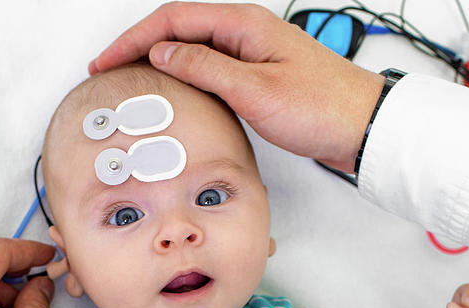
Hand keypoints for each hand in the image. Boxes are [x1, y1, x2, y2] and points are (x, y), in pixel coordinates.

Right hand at [90, 1, 384, 172]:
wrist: (362, 127)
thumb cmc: (320, 107)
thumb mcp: (254, 90)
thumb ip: (206, 68)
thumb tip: (163, 52)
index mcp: (243, 24)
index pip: (173, 20)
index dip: (133, 38)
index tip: (106, 60)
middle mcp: (246, 32)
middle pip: (179, 28)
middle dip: (139, 46)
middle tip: (108, 69)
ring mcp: (252, 53)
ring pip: (194, 48)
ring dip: (160, 60)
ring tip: (132, 78)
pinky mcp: (259, 75)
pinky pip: (212, 67)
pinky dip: (185, 75)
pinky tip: (175, 91)